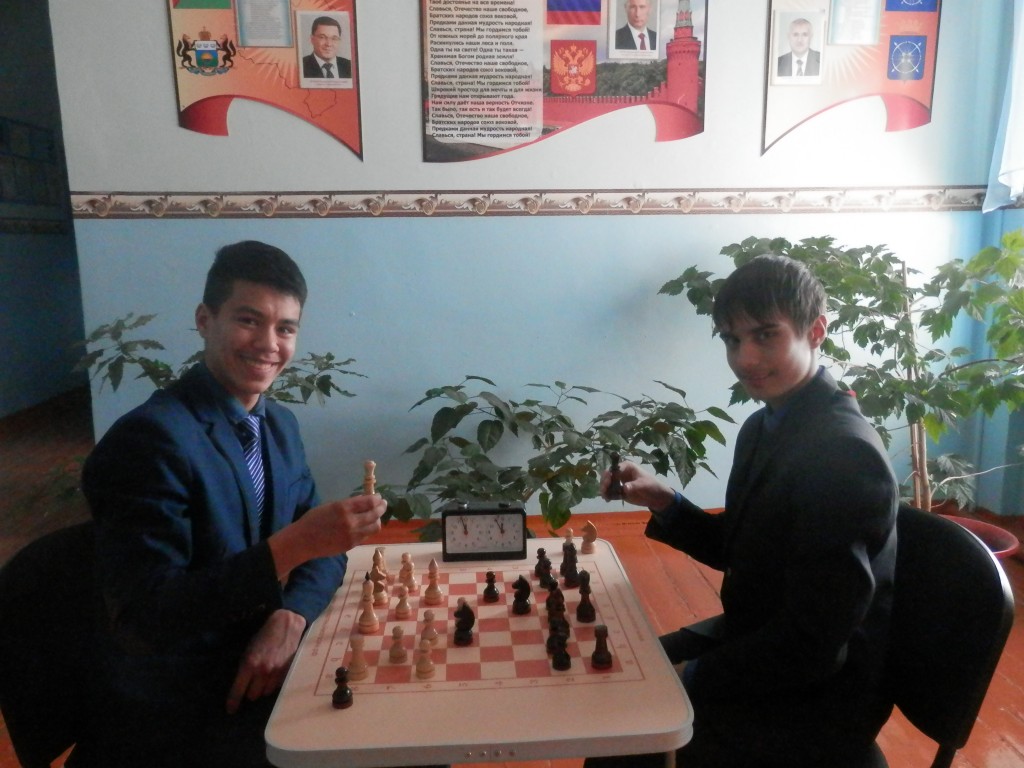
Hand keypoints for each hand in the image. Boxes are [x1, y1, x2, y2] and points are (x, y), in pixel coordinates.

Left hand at [225, 609, 305, 713]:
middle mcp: (262, 671)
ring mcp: (276, 672)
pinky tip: (274, 674)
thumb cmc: (264, 635)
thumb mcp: (249, 649)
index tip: (230, 710)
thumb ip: (245, 666)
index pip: (238, 690)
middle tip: (251, 684)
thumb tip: (241, 682)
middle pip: (253, 695)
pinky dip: (274, 684)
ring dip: (263, 688)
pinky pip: (277, 686)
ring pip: (266, 692)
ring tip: (263, 678)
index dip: (233, 702)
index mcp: (249, 664)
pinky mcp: (287, 672)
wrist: (286, 624)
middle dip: (250, 692)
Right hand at [269, 493, 385, 577]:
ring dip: (377, 520)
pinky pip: (366, 536)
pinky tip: (366, 526)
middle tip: (383, 505)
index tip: (379, 497)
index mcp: (344, 508)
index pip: (369, 502)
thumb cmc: (313, 520)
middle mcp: (351, 521)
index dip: (377, 499)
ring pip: (374, 527)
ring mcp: (352, 534)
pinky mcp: (352, 545)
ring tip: (376, 516)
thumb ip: (348, 504)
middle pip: (375, 514)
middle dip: (381, 508)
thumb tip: (364, 500)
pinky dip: (368, 530)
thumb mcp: (330, 506)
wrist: (303, 541)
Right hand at [600, 460, 675, 510]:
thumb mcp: (644, 485)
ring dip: (604, 490)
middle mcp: (621, 473)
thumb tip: (625, 488)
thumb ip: (634, 486)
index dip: (609, 475)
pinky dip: (608, 495)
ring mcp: (620, 482)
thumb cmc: (651, 486)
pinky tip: (608, 500)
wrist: (656, 497)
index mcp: (627, 467)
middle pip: (608, 476)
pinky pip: (611, 492)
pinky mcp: (620, 491)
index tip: (607, 484)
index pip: (614, 469)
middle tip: (604, 492)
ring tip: (606, 498)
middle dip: (604, 483)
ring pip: (608, 484)